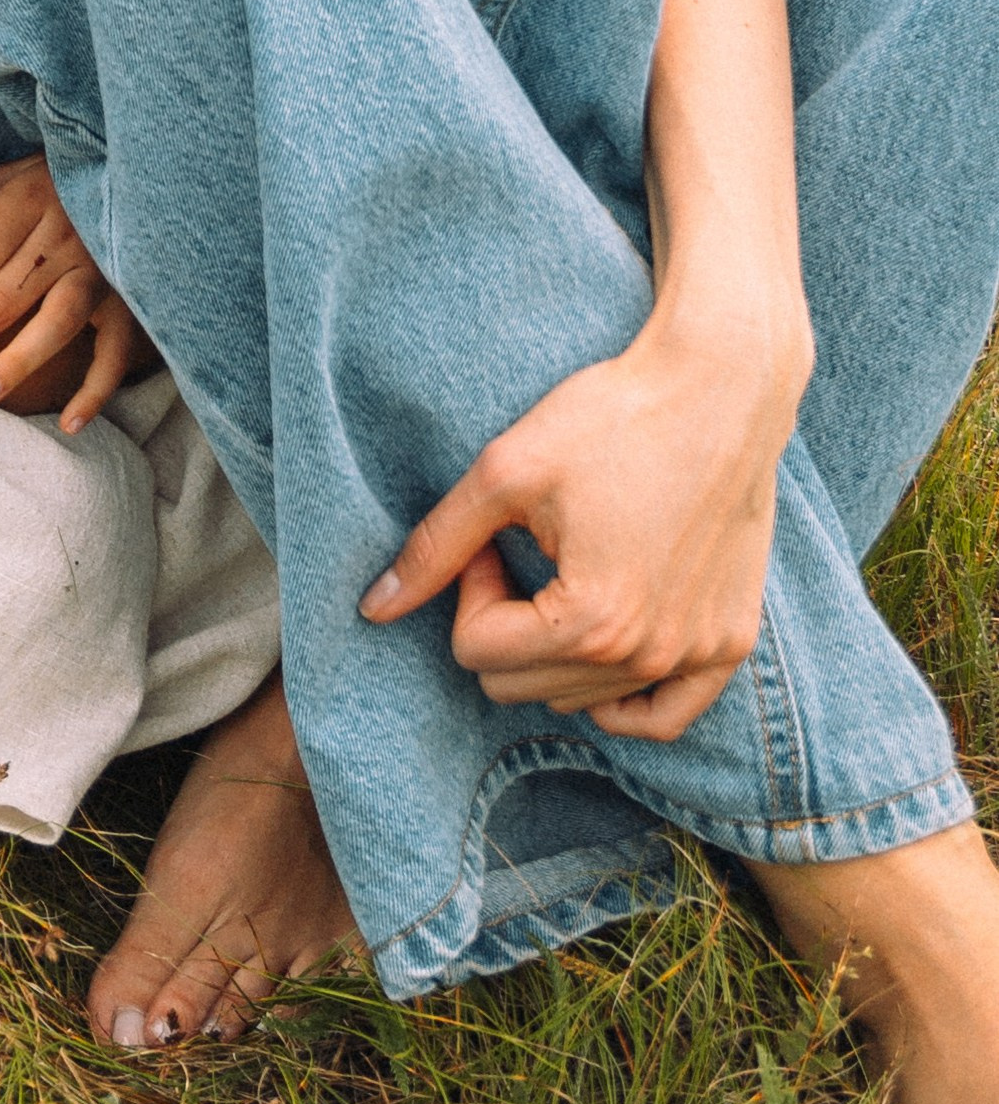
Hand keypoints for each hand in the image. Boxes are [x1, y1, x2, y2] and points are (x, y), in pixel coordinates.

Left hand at [0, 155, 143, 433]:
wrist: (138, 175)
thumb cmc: (55, 177)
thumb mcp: (12, 170)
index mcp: (29, 199)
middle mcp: (65, 235)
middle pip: (3, 296)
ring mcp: (100, 269)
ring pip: (56, 322)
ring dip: (18, 360)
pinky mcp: (129, 301)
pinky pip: (116, 352)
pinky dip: (96, 390)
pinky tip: (69, 425)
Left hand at [358, 317, 799, 739]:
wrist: (720, 387)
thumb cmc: (611, 416)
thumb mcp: (505, 472)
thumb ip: (436, 547)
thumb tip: (372, 609)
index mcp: (591, 621)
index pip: (477, 651)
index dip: (469, 584)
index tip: (493, 532)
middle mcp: (650, 655)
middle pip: (521, 686)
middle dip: (505, 619)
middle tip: (525, 546)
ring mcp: (698, 655)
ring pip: (580, 700)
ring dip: (555, 644)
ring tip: (566, 565)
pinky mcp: (731, 642)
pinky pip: (665, 716)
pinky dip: (623, 698)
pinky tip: (603, 646)